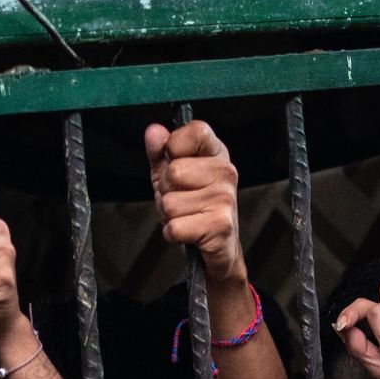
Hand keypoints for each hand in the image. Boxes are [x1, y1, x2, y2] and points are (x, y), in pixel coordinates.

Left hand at [143, 119, 251, 293]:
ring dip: (169, 215)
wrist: (217, 248)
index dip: (174, 145)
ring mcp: (225, 199)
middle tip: (181, 200)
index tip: (174, 159)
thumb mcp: (170, 177)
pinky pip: (175, 227)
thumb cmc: (194, 208)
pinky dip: (173, 234)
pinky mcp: (220, 226)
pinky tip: (188, 233)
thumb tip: (153, 131)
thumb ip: (159, 153)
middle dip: (166, 191)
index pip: (196, 130)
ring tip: (186, 217)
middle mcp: (226, 173)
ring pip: (170, 202)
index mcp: (216, 154)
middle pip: (174, 172)